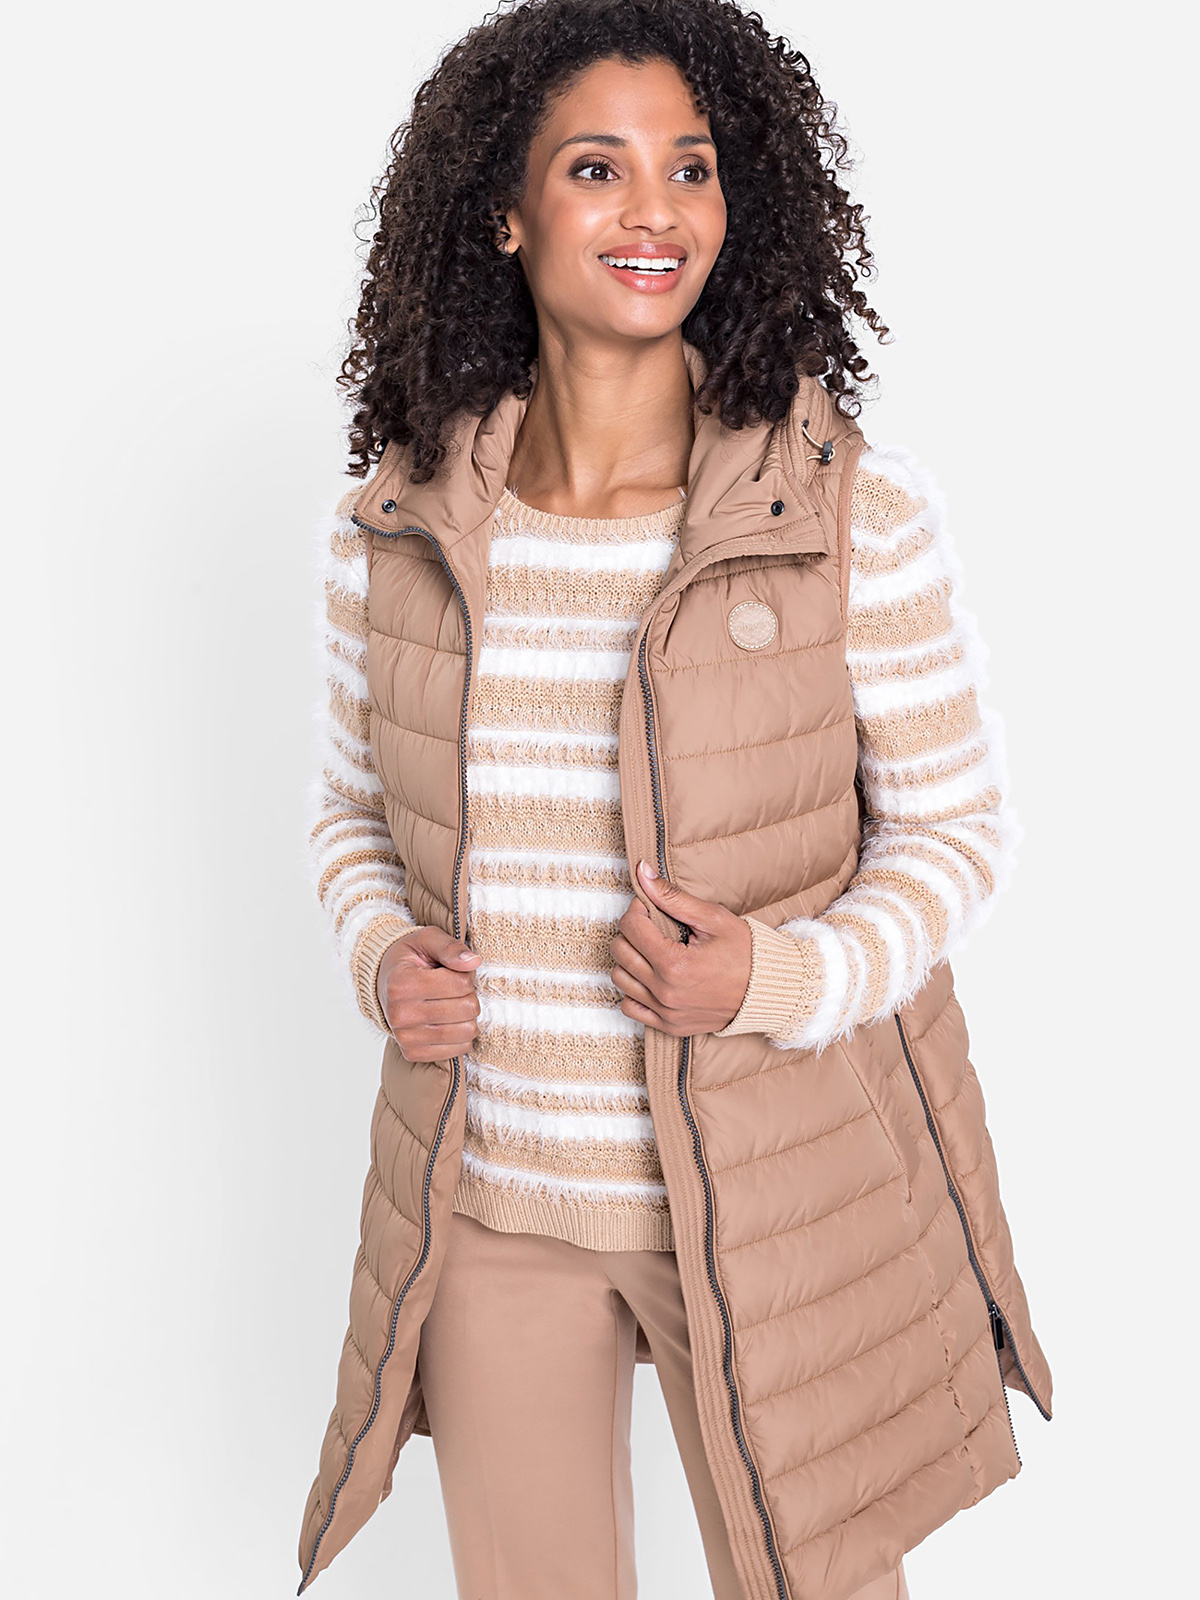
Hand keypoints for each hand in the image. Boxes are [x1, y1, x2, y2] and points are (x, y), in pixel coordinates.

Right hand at [377, 926, 481, 1061]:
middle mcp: (400, 1014)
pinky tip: (449, 1022)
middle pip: (466, 1008)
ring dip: (468, 1017)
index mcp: (402, 983)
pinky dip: (461, 1036)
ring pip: (465, 1032)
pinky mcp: (412, 1053)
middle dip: (469, 996)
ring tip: (452, 1005)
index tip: (452, 972)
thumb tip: (473, 961)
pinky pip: (457, 1050)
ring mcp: (405, 1037)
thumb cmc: (409, 960)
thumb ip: (450, 947)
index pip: (461, 984)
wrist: (384, 983)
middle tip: (454, 990)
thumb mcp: (427, 940)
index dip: (466, 975)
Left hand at [610, 860, 752, 1036]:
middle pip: (620, 952)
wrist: (768, 990)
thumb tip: (642, 873)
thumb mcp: (713, 918)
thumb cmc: (746, 953)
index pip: (630, 927)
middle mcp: (665, 991)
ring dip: (629, 959)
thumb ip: (673, 897)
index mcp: (675, 963)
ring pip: (620, 978)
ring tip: (651, 949)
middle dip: (631, 931)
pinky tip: (650, 976)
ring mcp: (666, 1011)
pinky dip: (634, 990)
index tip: (650, 908)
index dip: (637, 909)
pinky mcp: (669, 1025)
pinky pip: (630, 1007)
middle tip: (650, 926)